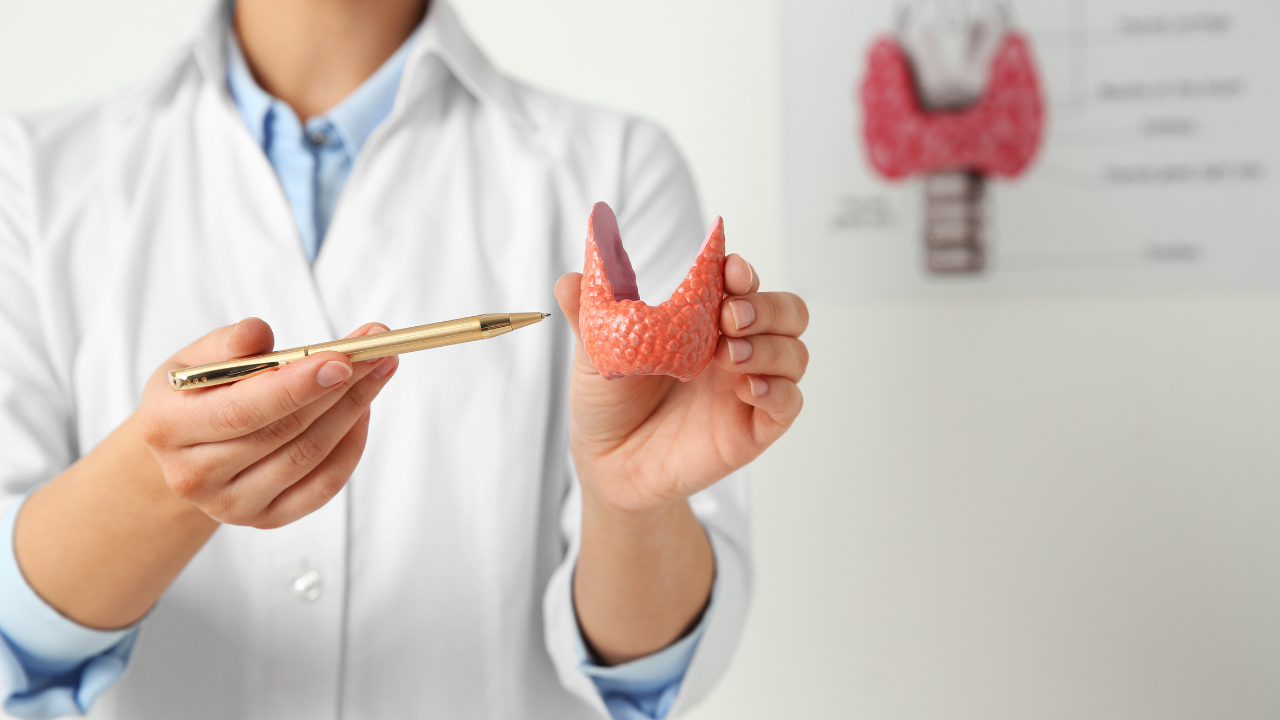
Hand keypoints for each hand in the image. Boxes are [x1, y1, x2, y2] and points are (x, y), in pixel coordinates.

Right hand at [138, 318, 398, 527]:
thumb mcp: (195, 359)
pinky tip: (362, 410)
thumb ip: (227, 344)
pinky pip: (323, 486)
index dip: (297, 385)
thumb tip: (259, 333)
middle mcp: (194, 476)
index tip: (343, 358)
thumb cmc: (196, 393)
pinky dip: (351, 445)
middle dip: (340, 388)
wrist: (186, 452)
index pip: (243, 410)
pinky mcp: (266, 520)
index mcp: (167, 427)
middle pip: (285, 433)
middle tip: (379, 350)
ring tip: (378, 370)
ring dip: (354, 410)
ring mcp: (231, 506)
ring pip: (310, 457)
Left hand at [555, 254, 808, 516]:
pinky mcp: (753, 428)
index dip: (741, 271)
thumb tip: (569, 279)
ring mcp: (747, 387)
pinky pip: (788, 403)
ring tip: (728, 355)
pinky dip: (777, 390)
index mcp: (704, 319)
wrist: (607, 461)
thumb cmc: (609, 400)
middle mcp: (734, 348)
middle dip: (766, 306)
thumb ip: (590, 313)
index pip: (742, 283)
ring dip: (771, 346)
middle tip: (729, 317)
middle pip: (786, 312)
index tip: (726, 269)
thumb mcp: (596, 352)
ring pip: (795, 353)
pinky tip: (747, 388)